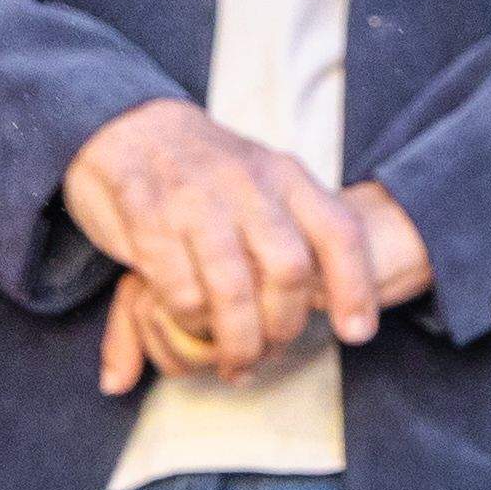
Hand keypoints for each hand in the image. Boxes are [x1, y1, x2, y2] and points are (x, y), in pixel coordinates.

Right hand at [63, 97, 385, 371]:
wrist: (132, 128)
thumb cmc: (210, 173)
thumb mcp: (265, 183)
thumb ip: (298, 229)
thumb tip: (333, 301)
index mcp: (288, 176)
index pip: (340, 232)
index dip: (356, 287)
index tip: (357, 334)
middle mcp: (250, 185)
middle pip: (289, 270)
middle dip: (284, 325)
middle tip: (271, 353)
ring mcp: (198, 200)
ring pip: (233, 289)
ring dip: (236, 338)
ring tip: (233, 361)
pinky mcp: (147, 218)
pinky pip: (178, 288)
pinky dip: (188, 321)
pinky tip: (188, 327)